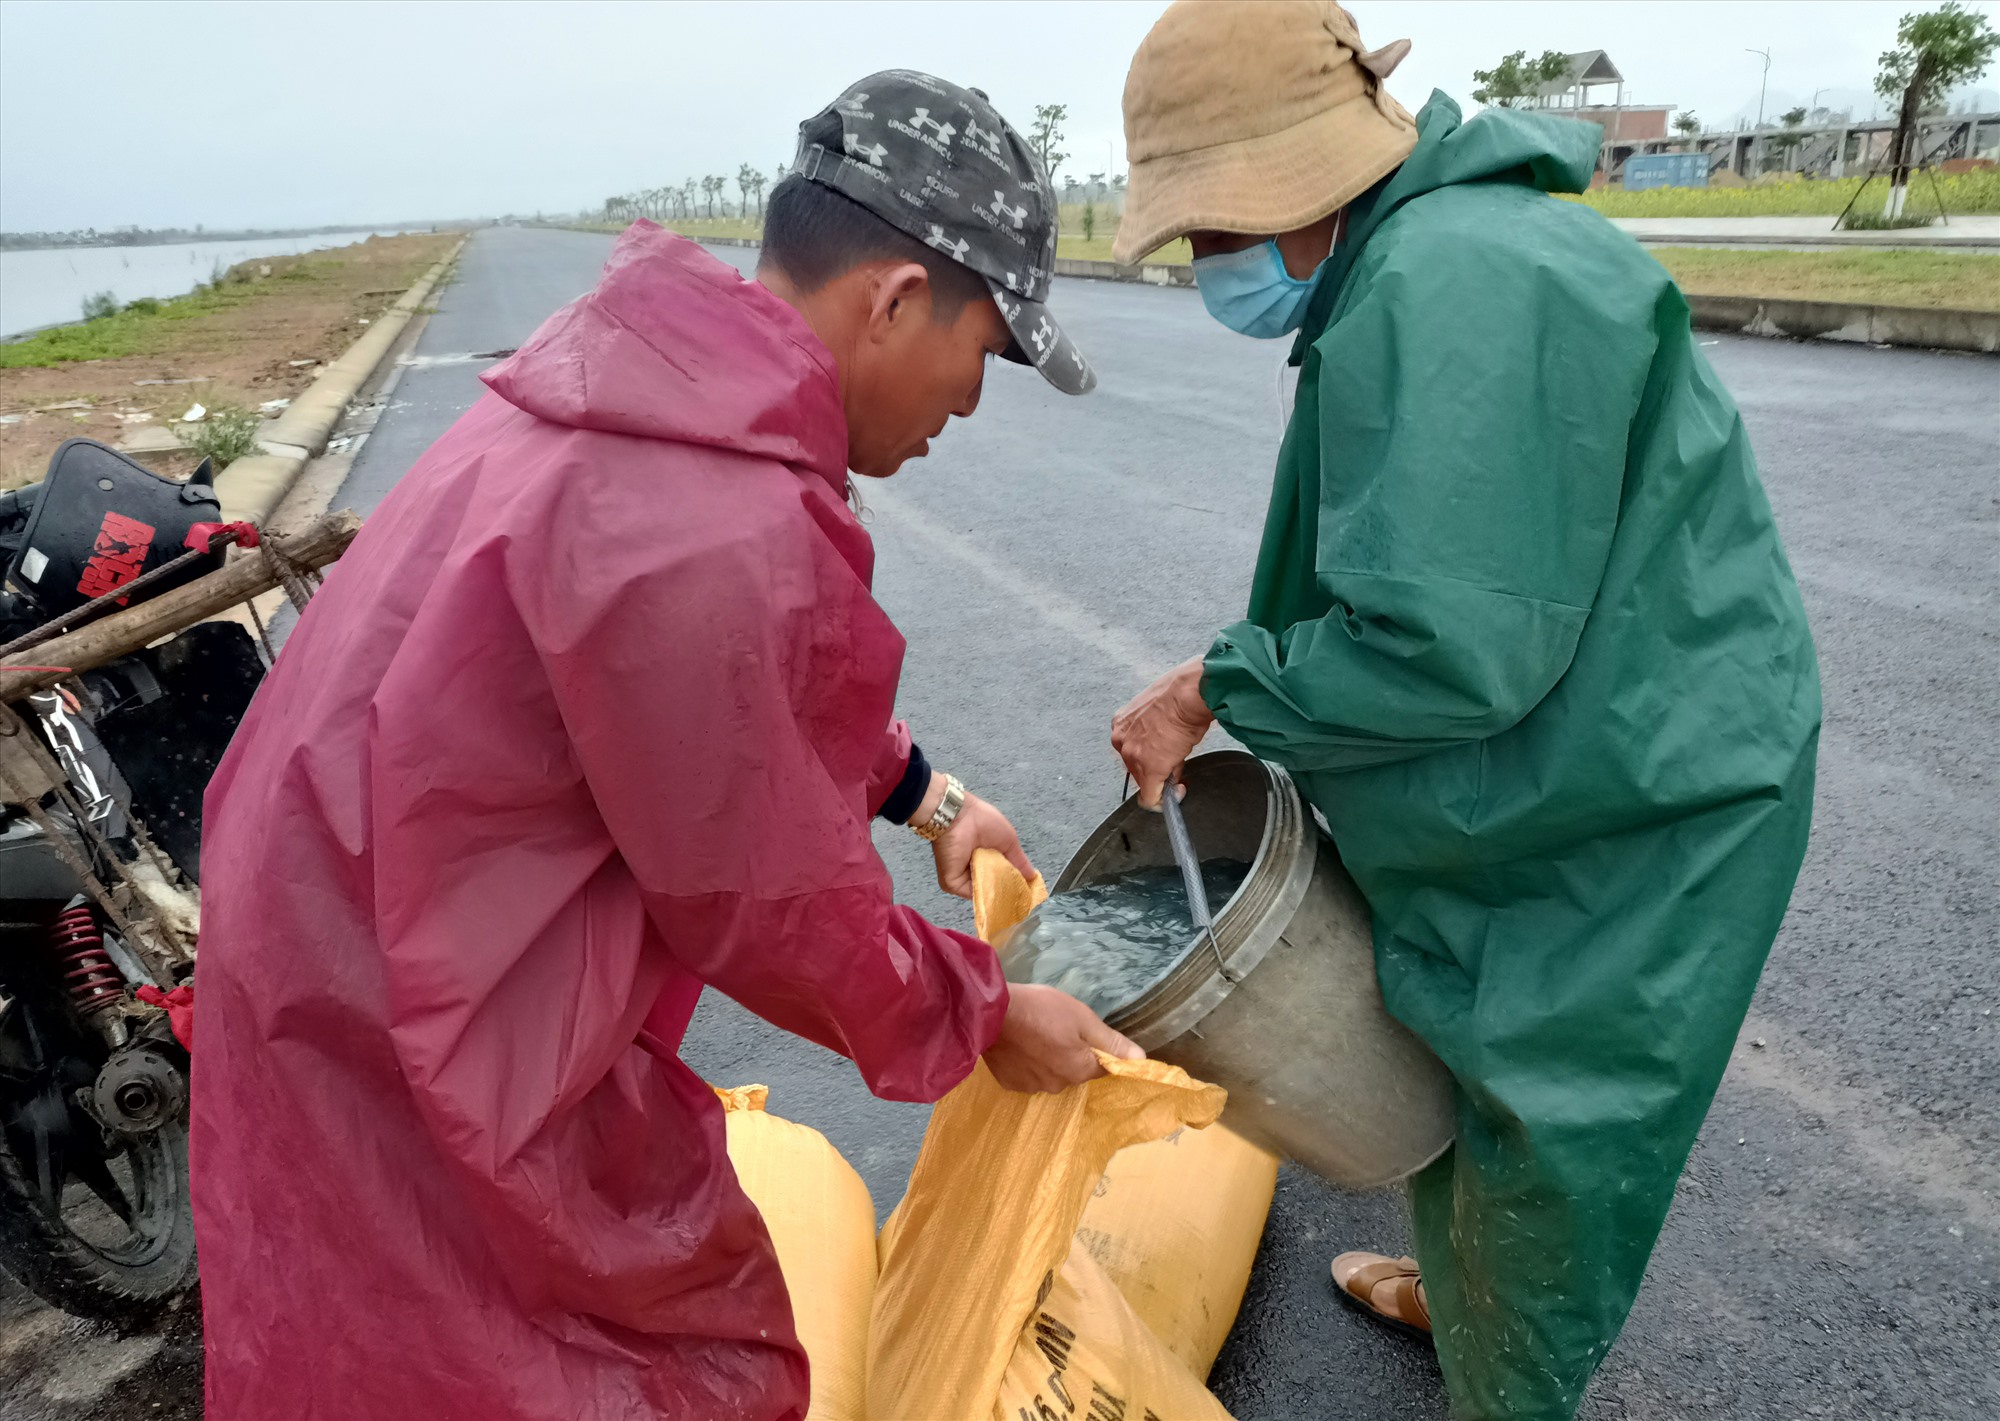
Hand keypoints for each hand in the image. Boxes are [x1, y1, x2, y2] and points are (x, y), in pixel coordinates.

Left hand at [924, 780, 1034, 898]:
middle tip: (1020, 896)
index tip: (1026, 891)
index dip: (1012, 883)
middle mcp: (973, 869)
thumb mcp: (1009, 841)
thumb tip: (1032, 876)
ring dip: (996, 893)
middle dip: (1005, 891)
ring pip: (983, 892)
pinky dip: (983, 894)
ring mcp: (962, 877)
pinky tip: (996, 891)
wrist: (960, 816)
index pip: (1000, 877)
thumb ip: (1019, 861)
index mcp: (985, 858)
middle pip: (992, 887)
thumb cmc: (983, 822)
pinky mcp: (951, 882)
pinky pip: (970, 893)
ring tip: (1010, 893)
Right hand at [982, 983, 1143, 1092]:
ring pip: (1049, 1073)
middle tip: (1055, 1026)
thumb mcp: (1082, 1018)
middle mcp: (1059, 1086)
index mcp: (1080, 1070)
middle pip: (1074, 1071)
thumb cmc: (1041, 1010)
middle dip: (1070, 1053)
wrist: (989, 1014)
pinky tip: (1018, 1044)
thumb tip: (1141, 1060)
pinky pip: (1026, 1075)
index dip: (1097, 1049)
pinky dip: (1026, 1063)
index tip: (1084, 1032)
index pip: (1103, 1067)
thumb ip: (1111, 1041)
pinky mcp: (1009, 1083)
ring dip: (1047, 1058)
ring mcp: (1032, 1087)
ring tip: (1034, 1034)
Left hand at [1111, 657, 1214, 808]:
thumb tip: (1164, 748)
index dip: (1149, 757)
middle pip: (1135, 767)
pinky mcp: (1149, 771)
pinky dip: (1163, 801)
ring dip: (1162, 779)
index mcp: (1122, 722)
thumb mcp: (1157, 709)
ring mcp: (1133, 756)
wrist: (1189, 694)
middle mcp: (1121, 740)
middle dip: (1156, 768)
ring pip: (1144, 782)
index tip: (1162, 759)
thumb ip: (1152, 728)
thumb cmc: (1181, 693)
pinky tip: (1178, 792)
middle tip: (1175, 761)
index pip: (1131, 749)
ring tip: (1181, 762)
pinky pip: (1151, 798)